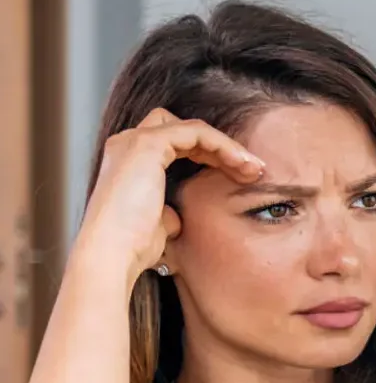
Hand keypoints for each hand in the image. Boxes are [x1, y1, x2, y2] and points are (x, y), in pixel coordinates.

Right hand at [77, 108, 264, 288]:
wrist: (113, 253)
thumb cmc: (134, 248)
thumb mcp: (160, 226)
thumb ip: (169, 213)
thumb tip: (178, 217)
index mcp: (130, 161)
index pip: (178, 144)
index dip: (213, 157)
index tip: (243, 179)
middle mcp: (128, 144)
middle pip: (187, 131)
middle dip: (223, 148)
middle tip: (255, 172)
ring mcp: (135, 141)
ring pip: (195, 129)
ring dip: (229, 147)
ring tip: (255, 170)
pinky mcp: (148, 144)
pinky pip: (196, 133)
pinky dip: (222, 145)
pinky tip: (241, 165)